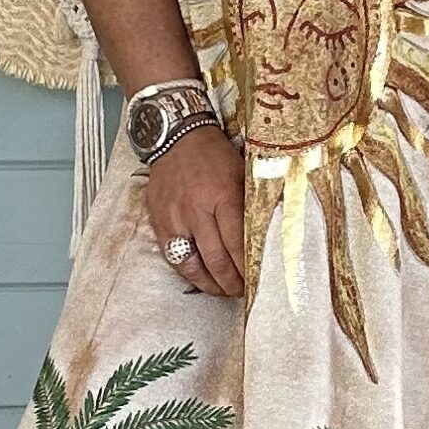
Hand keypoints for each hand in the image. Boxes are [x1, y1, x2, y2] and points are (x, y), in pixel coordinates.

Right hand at [145, 122, 245, 296]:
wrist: (176, 137)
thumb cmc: (214, 154)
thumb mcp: (241, 173)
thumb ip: (250, 204)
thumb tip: (268, 235)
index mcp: (223, 195)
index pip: (238, 243)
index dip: (249, 267)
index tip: (259, 280)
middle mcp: (197, 210)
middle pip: (217, 259)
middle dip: (233, 282)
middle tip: (244, 291)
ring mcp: (176, 219)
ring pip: (194, 265)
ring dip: (212, 284)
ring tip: (225, 290)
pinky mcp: (160, 223)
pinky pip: (174, 258)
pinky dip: (190, 273)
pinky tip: (202, 278)